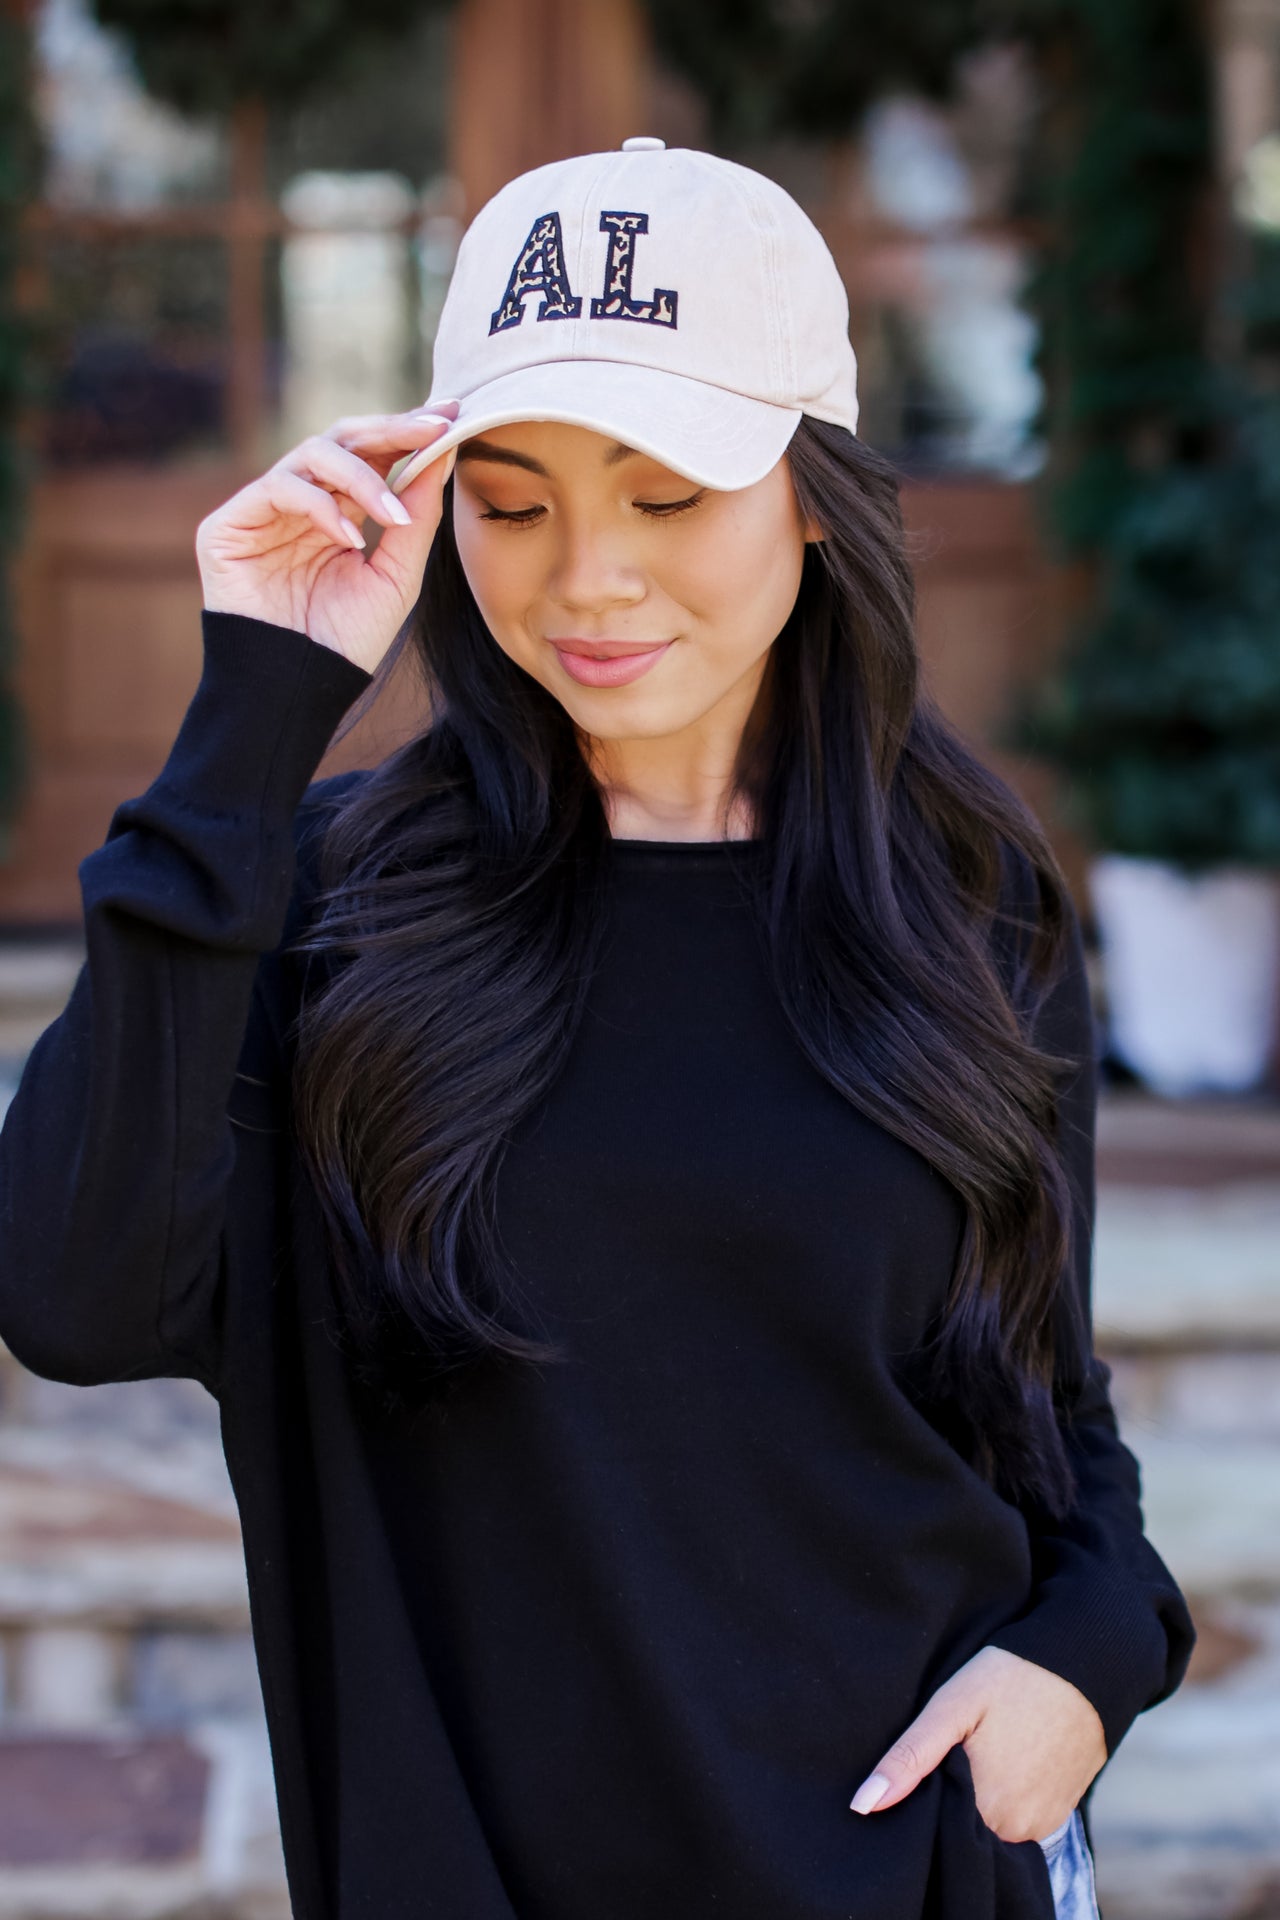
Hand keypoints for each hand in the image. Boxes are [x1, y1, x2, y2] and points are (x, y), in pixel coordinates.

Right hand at [194, 402, 459, 672]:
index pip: (372, 455)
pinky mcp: (229, 525)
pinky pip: (278, 488)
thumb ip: (416, 516)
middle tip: (433, 426)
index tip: (454, 414)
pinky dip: (319, 506)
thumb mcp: (396, 576)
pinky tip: (349, 539)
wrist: (299, 690)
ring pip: (312, 454)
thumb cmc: (346, 641)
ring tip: (393, 514)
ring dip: (361, 475)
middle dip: (391, 430)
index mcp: (339, 514)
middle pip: (342, 438)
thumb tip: (444, 450)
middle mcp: (301, 504)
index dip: (408, 432)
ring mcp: (264, 511)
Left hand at [848, 1646, 1106, 1843]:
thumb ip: (910, 1757)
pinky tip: (998, 1762)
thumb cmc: (1013, 1678)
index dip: (919, 1801)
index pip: (935, 1827)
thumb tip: (863, 1805)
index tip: (916, 1770)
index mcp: (986, 1808)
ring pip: (988, 1825)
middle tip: (946, 1752)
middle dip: (946, 1802)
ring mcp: (1041, 1825)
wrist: (1086, 1666)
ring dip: (975, 1801)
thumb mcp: (953, 1706)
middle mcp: (1016, 1828)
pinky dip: (1001, 1800)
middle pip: (963, 1828)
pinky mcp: (1057, 1814)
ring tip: (972, 1754)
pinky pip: (1016, 1819)